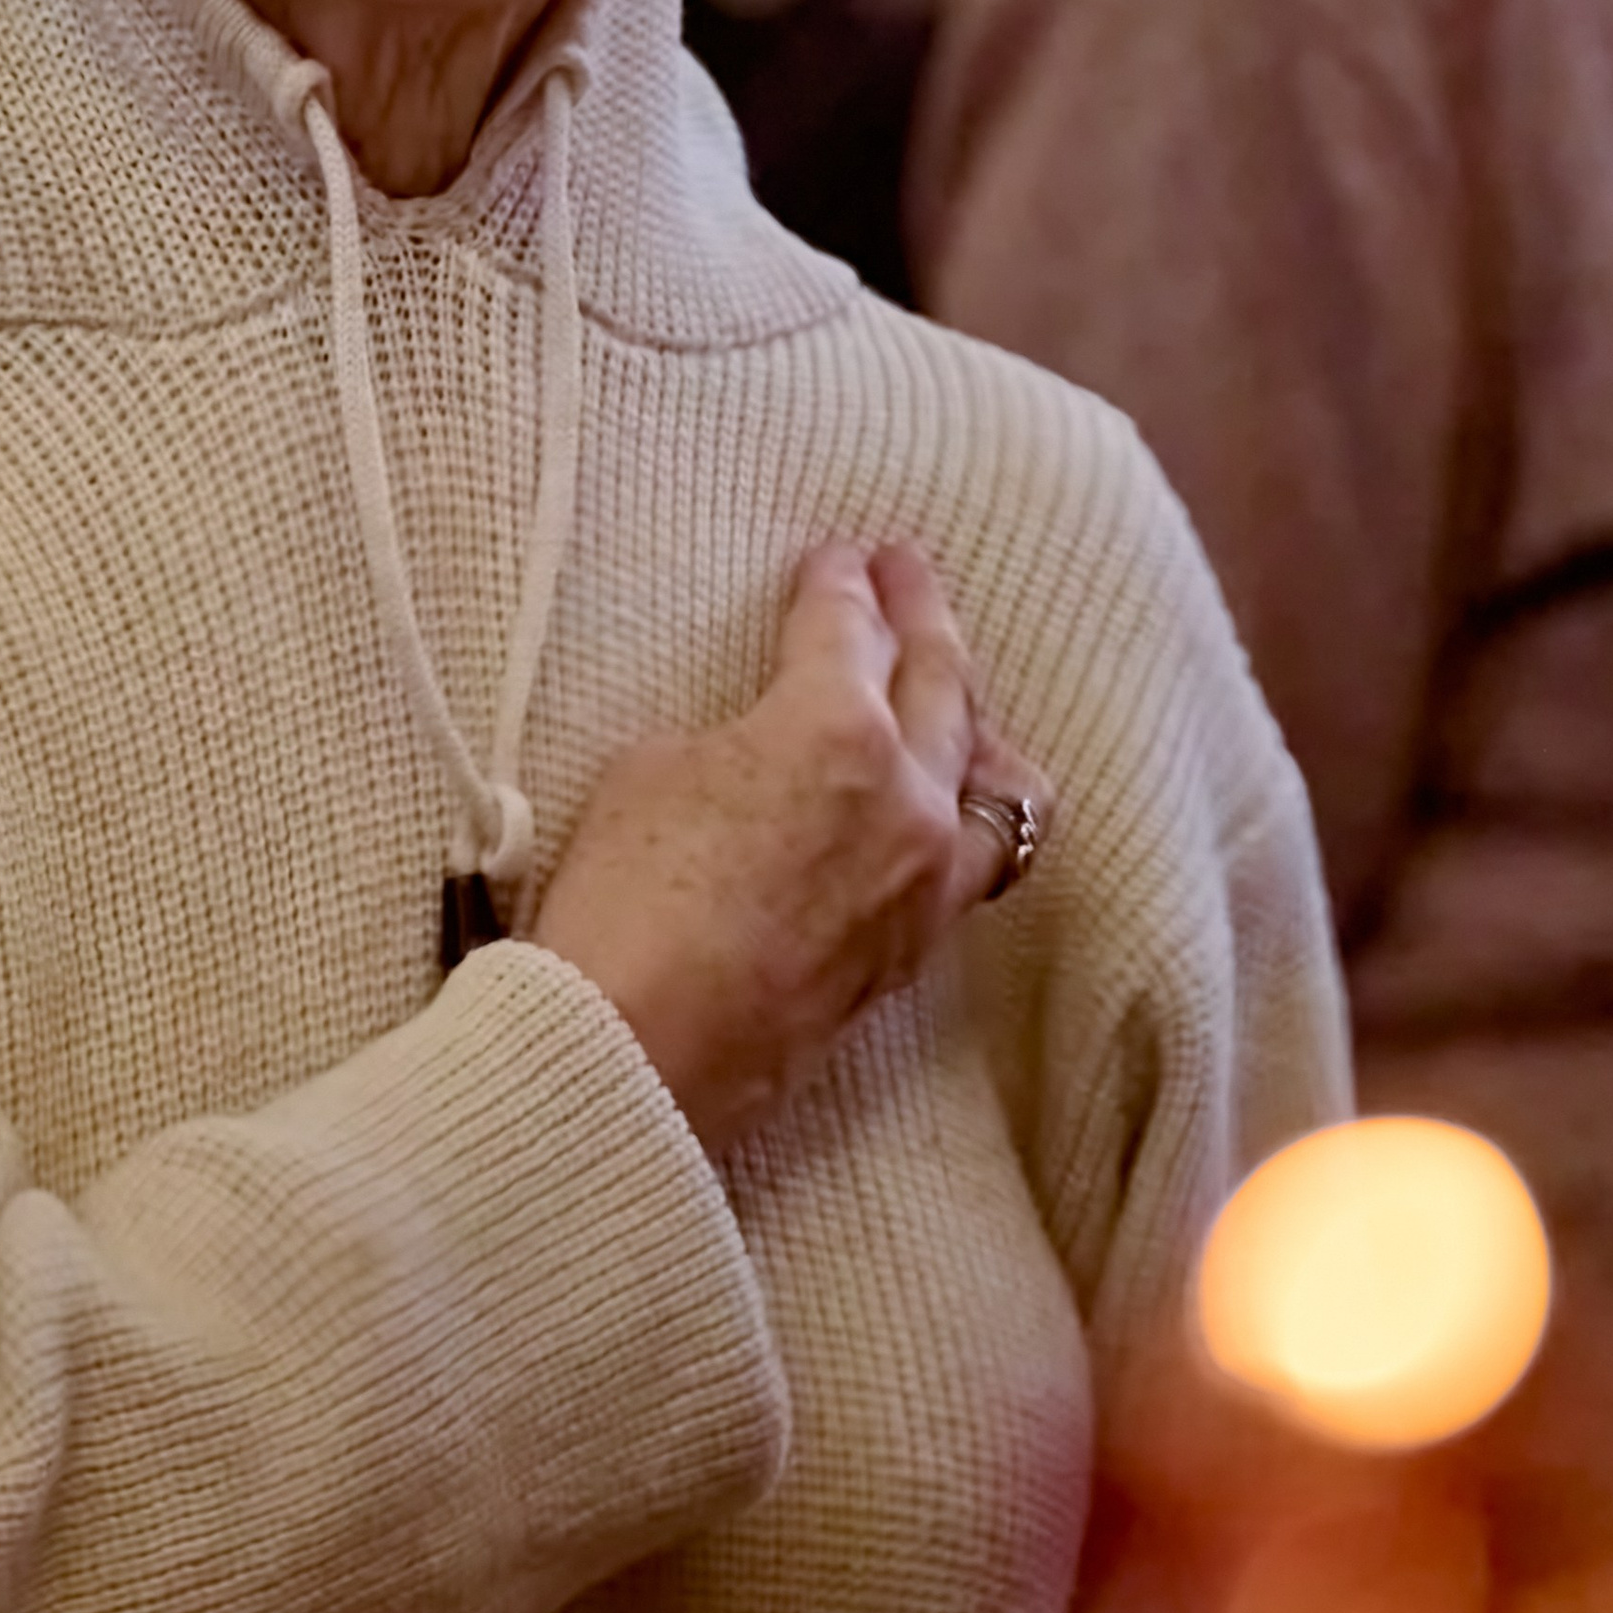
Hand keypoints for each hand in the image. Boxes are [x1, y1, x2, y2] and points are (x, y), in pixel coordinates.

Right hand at [534, 538, 1034, 1159]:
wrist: (633, 1053)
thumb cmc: (621, 900)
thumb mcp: (652, 769)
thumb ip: (736, 735)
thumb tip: (764, 747)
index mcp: (839, 727)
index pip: (849, 626)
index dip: (838, 583)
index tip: (836, 559)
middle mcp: (907, 797)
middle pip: (942, 679)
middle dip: (921, 615)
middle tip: (907, 572)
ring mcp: (922, 882)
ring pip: (991, 778)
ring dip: (970, 717)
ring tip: (953, 691)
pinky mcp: (910, 951)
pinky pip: (977, 859)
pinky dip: (969, 810)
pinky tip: (943, 801)